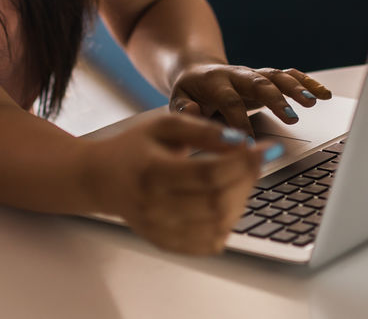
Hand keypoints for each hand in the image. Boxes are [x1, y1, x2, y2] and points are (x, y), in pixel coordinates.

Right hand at [79, 111, 277, 254]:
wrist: (99, 178)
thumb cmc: (134, 147)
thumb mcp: (165, 124)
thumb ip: (203, 130)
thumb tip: (242, 142)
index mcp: (152, 170)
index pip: (209, 173)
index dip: (245, 163)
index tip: (268, 148)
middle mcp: (153, 205)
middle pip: (217, 202)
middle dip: (248, 180)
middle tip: (257, 161)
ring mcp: (158, 228)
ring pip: (217, 226)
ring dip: (241, 202)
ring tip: (241, 179)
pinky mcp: (164, 242)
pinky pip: (207, 244)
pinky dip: (227, 225)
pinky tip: (228, 203)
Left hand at [169, 64, 332, 136]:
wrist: (197, 70)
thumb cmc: (189, 92)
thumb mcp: (177, 100)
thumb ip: (184, 109)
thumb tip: (194, 112)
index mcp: (215, 82)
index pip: (230, 101)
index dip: (239, 121)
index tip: (248, 144)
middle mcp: (238, 75)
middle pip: (259, 83)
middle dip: (276, 100)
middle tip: (292, 118)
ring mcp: (254, 75)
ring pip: (277, 77)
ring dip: (296, 88)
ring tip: (312, 103)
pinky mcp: (266, 77)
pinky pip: (288, 76)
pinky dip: (306, 82)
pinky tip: (323, 94)